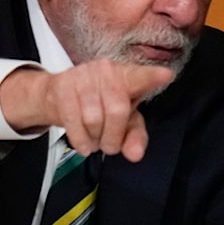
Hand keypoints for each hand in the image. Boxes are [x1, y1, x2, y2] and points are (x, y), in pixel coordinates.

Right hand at [0, 60, 172, 161]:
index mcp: (127, 76)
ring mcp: (83, 75)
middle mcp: (106, 70)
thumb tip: (135, 154)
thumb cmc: (99, 105)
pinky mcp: (62, 86)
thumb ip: (135, 136)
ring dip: (95, 138)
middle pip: (117, 110)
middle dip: (113, 136)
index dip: (153, 77)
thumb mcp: (124, 120)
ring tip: (95, 138)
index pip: (142, 77)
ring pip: (93, 118)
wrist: (57, 95)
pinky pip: (73, 121)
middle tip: (110, 144)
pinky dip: (80, 140)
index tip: (166, 76)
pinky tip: (84, 143)